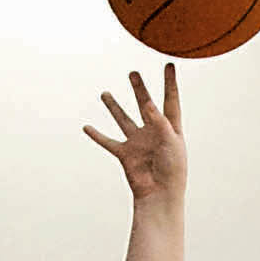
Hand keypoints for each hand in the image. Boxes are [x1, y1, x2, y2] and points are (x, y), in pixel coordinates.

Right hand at [83, 63, 185, 200]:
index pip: (170, 100)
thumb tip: (148, 103)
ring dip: (114, 107)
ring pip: (123, 120)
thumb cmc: (172, 171)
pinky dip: (97, 135)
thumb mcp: (170, 142)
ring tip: (105, 94)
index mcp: (170, 128)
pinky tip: (87, 127)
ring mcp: (138, 143)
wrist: (160, 195)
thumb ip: (159, 121)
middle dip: (139, 89)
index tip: (170, 65)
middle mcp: (153, 132)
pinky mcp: (126, 154)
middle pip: (144, 105)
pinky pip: (108, 142)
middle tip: (133, 74)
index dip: (170, 82)